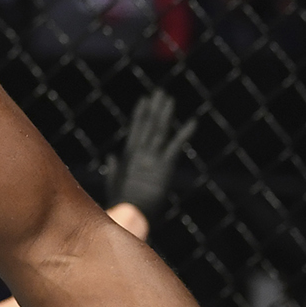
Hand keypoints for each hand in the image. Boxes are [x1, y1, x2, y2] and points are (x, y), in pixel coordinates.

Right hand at [106, 91, 194, 214]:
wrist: (131, 213)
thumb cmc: (122, 204)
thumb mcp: (114, 184)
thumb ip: (114, 169)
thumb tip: (112, 156)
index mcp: (129, 156)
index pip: (136, 130)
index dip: (140, 115)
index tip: (144, 101)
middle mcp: (140, 153)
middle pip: (148, 126)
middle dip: (153, 109)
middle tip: (159, 93)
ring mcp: (152, 158)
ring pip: (159, 130)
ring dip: (165, 114)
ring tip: (169, 99)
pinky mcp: (164, 165)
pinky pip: (176, 145)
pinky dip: (185, 133)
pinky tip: (193, 121)